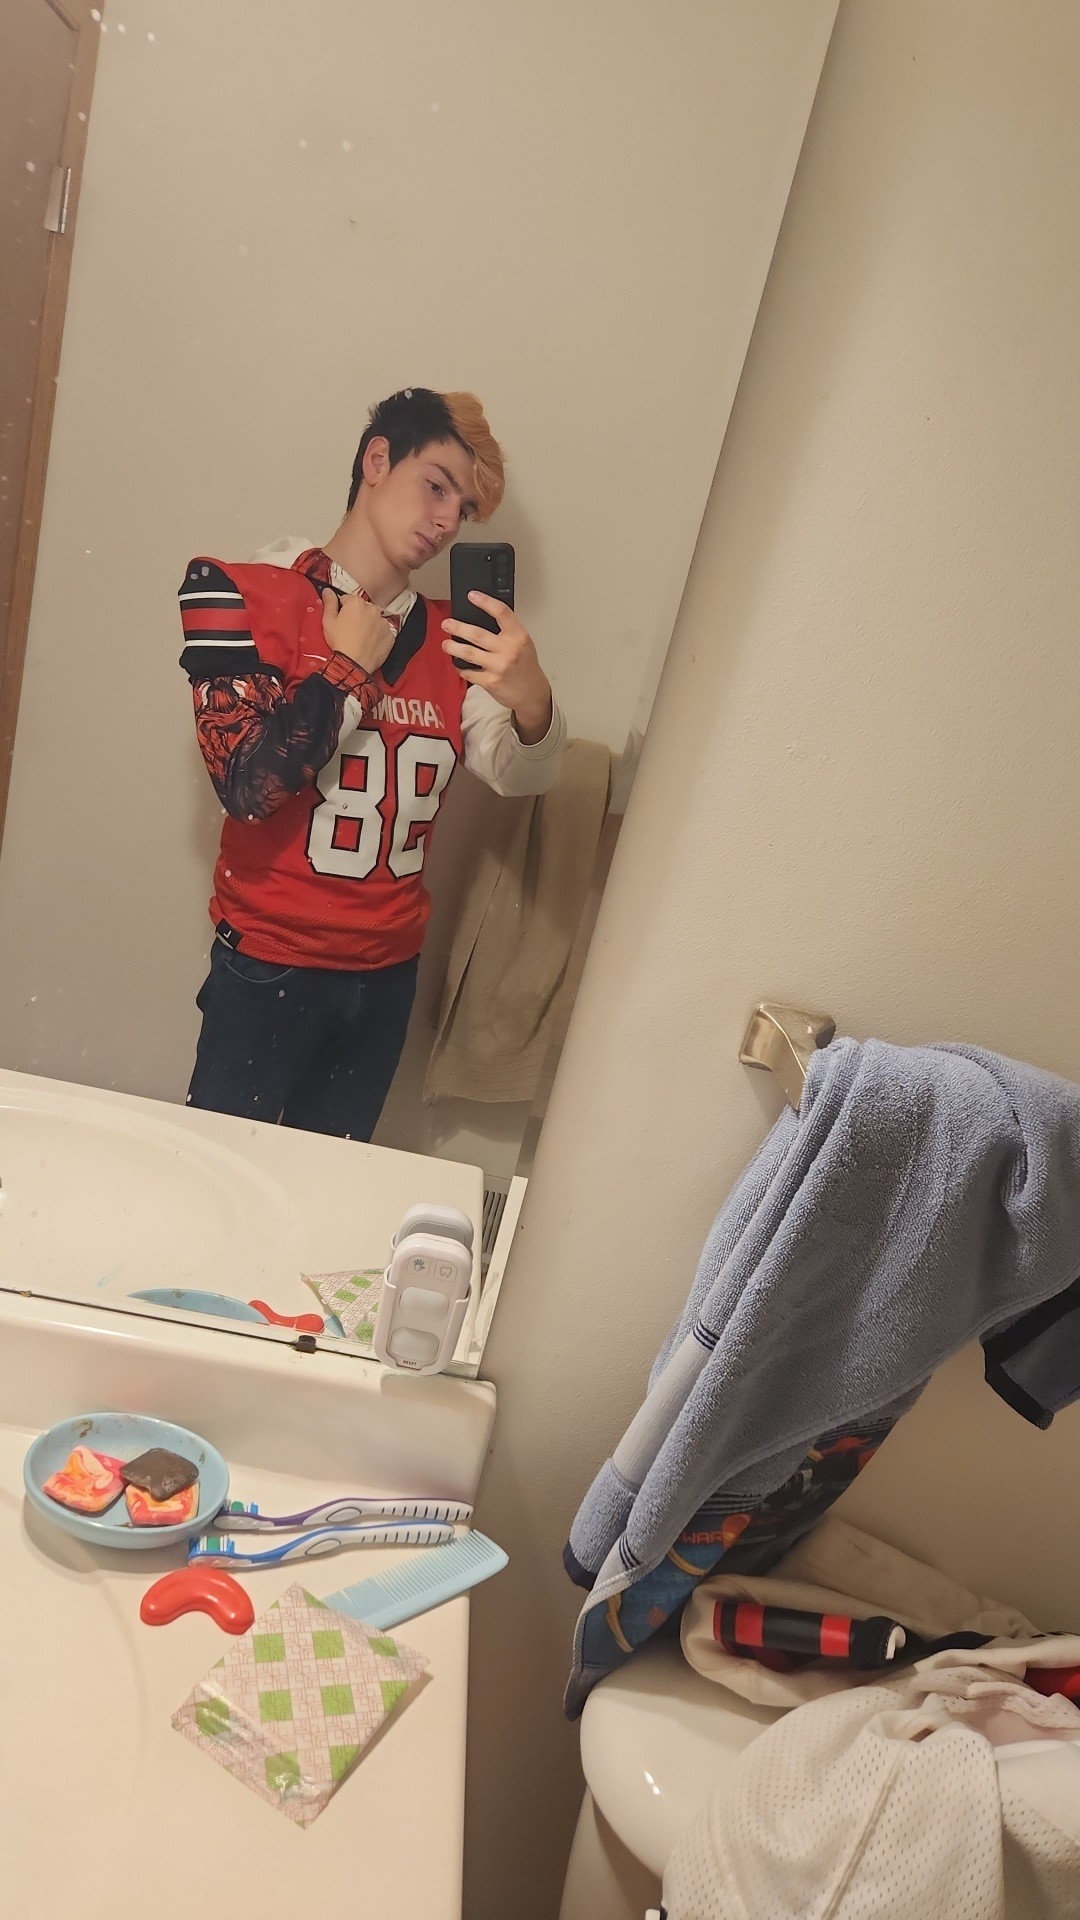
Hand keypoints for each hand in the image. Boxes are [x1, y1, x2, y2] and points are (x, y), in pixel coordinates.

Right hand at [321, 587, 395, 674]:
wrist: (354, 664)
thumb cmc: (340, 642)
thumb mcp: (328, 621)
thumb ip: (329, 603)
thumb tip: (328, 591)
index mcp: (356, 602)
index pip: (348, 600)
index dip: (343, 610)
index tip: (341, 620)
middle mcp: (373, 609)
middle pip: (363, 609)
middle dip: (358, 616)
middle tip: (350, 630)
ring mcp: (383, 622)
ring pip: (374, 620)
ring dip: (369, 625)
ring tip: (360, 638)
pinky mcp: (390, 635)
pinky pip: (383, 632)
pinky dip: (378, 636)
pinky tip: (369, 644)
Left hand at [441, 592, 552, 742]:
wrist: (532, 693)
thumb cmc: (526, 666)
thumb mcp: (523, 643)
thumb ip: (507, 631)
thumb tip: (482, 618)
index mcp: (518, 636)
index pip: (501, 613)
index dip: (485, 602)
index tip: (472, 596)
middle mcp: (508, 650)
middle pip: (477, 634)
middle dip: (457, 627)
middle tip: (447, 624)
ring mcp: (498, 666)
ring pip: (469, 652)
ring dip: (453, 647)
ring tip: (446, 644)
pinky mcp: (490, 681)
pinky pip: (469, 672)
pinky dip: (460, 667)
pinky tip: (457, 663)